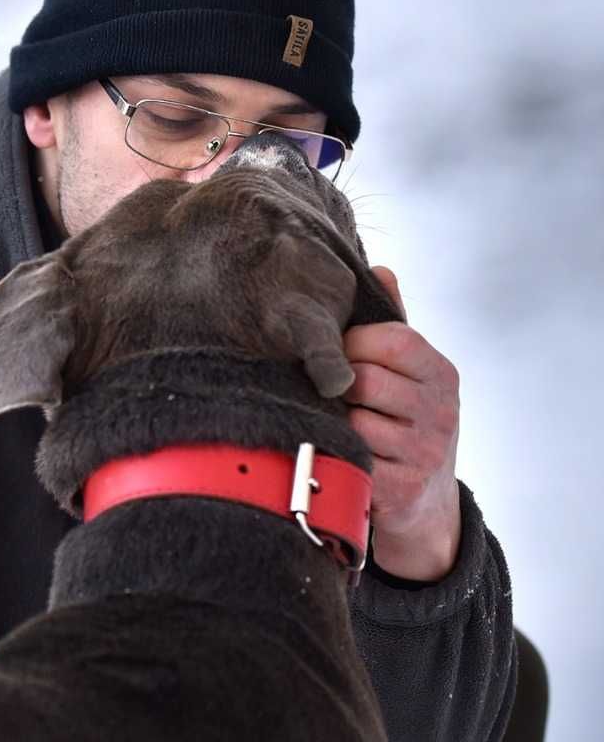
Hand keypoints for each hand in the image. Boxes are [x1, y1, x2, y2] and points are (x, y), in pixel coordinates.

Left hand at [343, 267, 461, 580]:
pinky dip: (336, 453)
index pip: (391, 339)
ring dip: (334, 421)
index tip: (338, 354)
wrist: (426, 503)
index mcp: (441, 373)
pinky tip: (338, 451)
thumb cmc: (404, 419)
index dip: (352, 343)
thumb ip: (392, 322)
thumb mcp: (407, 371)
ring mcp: (425, 453)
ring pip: (354, 421)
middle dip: (338, 385)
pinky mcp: (403, 489)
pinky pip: (351, 459)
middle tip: (330, 393)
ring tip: (335, 422)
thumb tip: (380, 269)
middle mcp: (441, 411)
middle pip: (364, 380)